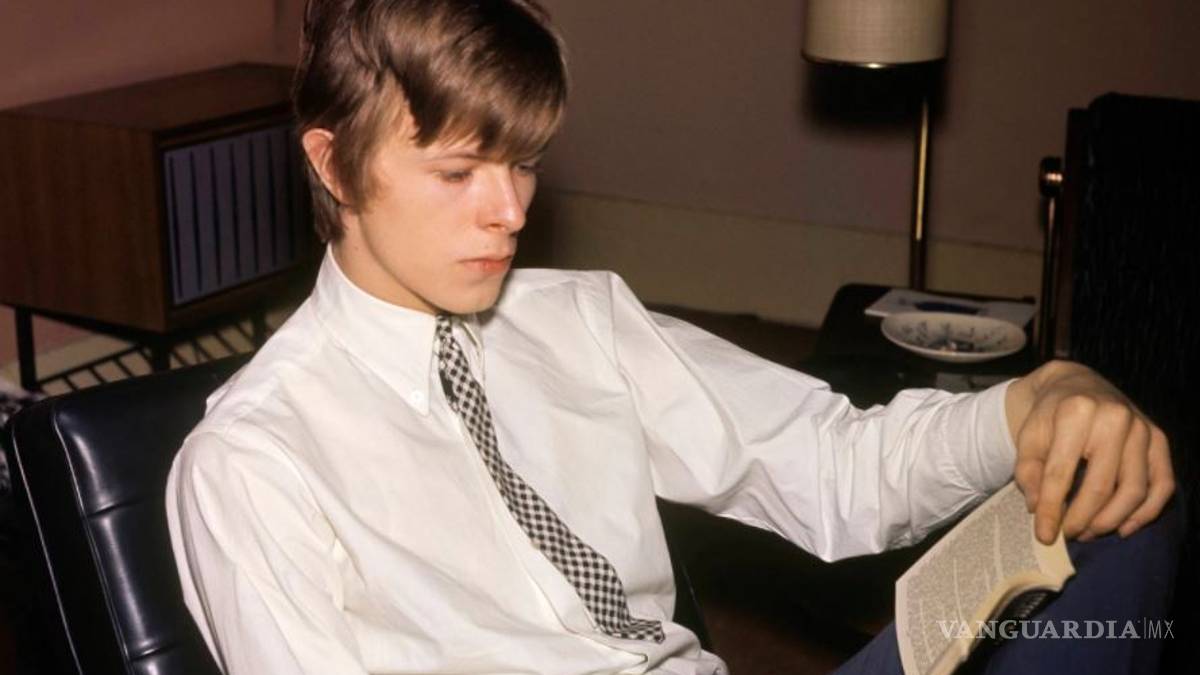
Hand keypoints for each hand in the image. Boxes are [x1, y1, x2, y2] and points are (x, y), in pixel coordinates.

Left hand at [1006, 360, 1173, 544]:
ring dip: (1110, 521)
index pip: (1061, 472)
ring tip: (1087, 533)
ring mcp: (1142, 428)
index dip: (1052, 509)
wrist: (1077, 384)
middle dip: (1082, 519)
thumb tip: (1039, 509)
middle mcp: (1115, 418)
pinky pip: (1162, 485)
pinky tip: (1123, 528)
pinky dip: (1145, 513)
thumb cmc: (1050, 415)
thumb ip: (1028, 471)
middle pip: (1101, 486)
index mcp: (1076, 412)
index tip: (1044, 535)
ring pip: (1134, 490)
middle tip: (1067, 536)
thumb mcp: (1028, 436)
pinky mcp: (1159, 439)